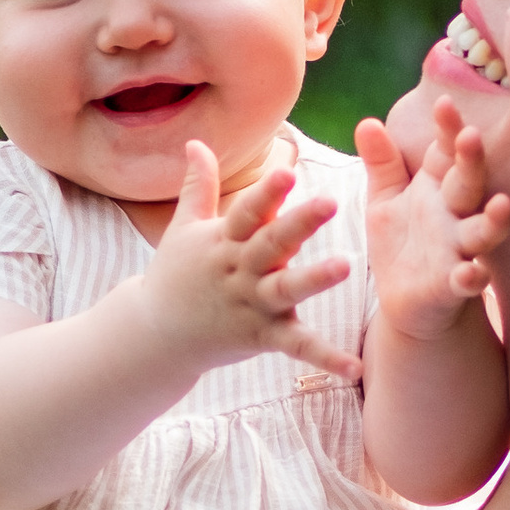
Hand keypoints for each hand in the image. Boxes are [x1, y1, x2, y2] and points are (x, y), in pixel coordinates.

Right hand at [135, 143, 360, 384]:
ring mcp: (251, 304)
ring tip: (345, 265)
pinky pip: (296, 346)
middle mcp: (239, 270)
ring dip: (314, 278)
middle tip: (329, 201)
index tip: (287, 172)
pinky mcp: (262, 336)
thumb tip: (194, 141)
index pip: (247, 212)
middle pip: (271, 243)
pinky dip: (325, 357)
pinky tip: (353, 368)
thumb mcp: (183, 228)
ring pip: (285, 289)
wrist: (155, 334)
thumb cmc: (175, 274)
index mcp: (224, 241)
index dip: (266, 193)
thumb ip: (197, 185)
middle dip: (298, 222)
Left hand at [356, 100, 509, 343]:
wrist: (407, 303)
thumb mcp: (385, 199)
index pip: (446, 153)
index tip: (444, 104)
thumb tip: (366, 122)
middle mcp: (454, 215)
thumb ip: (381, 163)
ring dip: (494, 220)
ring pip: (482, 231)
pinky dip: (471, 277)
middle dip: (472, 161)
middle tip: (472, 136)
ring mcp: (458, 250)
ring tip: (502, 205)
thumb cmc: (402, 243)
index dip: (448, 130)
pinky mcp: (453, 285)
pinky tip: (470, 273)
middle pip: (469, 183)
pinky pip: (467, 280)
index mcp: (437, 188)